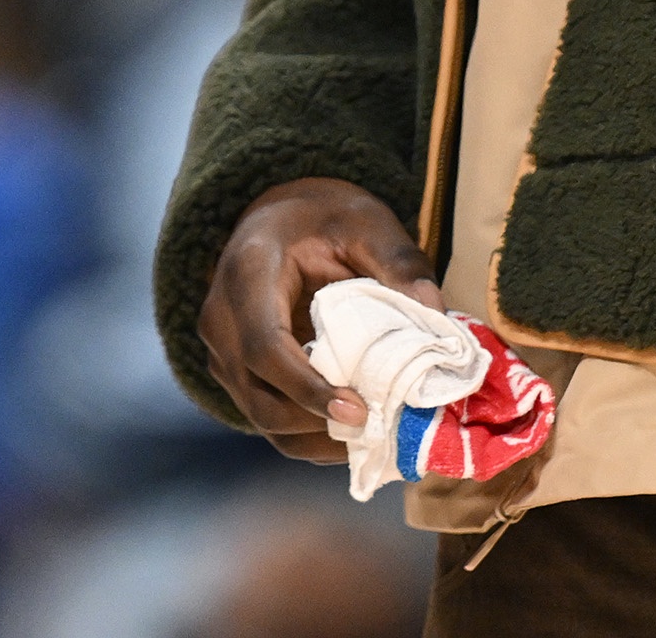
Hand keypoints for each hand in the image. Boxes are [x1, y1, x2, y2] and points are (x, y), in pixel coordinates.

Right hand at [196, 177, 441, 460]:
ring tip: (371, 437)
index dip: (307, 388)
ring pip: (259, 417)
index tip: (358, 410)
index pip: (264, 347)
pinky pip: (264, 417)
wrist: (279, 218)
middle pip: (258, 395)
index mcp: (247, 271)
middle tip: (377, 429)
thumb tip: (434, 315)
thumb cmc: (324, 218)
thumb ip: (400, 264)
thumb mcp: (368, 224)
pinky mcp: (233, 371)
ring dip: (313, 438)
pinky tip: (350, 434)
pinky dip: (305, 436)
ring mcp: (220, 349)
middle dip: (316, 422)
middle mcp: (221, 316)